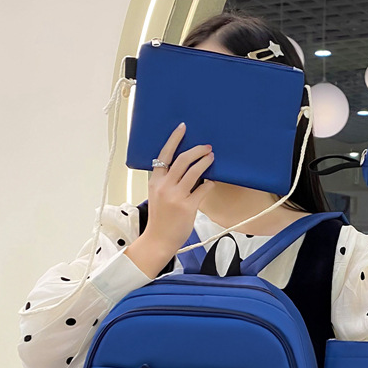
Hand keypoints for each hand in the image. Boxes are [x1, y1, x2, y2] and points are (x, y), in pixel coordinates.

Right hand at [142, 122, 215, 257]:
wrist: (159, 239)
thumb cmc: (160, 218)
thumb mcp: (157, 195)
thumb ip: (167, 181)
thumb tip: (185, 168)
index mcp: (155, 181)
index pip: (164, 154)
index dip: (174, 139)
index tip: (183, 128)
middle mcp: (164, 186)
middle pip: (182, 160)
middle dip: (196, 150)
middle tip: (207, 147)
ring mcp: (176, 196)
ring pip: (193, 172)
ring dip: (205, 162)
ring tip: (212, 158)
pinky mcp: (187, 206)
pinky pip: (202, 189)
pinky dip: (209, 183)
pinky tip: (212, 181)